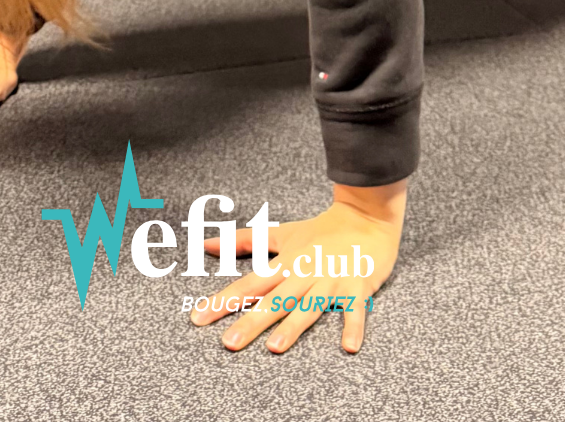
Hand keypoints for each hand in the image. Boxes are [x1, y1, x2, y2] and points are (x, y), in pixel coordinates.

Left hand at [192, 180, 406, 355]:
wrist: (365, 216)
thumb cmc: (321, 231)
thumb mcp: (281, 234)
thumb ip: (244, 241)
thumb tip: (206, 244)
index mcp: (286, 262)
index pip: (249, 284)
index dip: (223, 301)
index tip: (199, 319)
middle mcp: (304, 272)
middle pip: (275, 300)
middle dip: (251, 321)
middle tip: (229, 343)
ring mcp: (330, 279)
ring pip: (308, 306)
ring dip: (293, 326)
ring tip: (274, 347)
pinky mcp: (357, 286)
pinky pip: (355, 309)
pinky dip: (353, 326)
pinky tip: (348, 347)